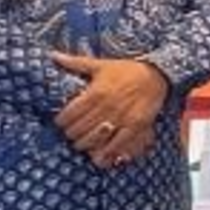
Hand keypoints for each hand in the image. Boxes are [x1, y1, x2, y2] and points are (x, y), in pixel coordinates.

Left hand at [52, 54, 169, 168]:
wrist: (156, 74)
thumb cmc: (126, 70)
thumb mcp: (100, 65)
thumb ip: (75, 63)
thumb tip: (53, 55)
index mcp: (95, 92)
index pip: (68, 115)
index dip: (61, 122)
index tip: (61, 123)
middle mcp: (106, 107)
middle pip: (78, 129)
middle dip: (71, 134)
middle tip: (71, 133)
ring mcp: (121, 118)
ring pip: (93, 139)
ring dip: (84, 144)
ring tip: (82, 142)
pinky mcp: (135, 126)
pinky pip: (116, 144)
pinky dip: (105, 152)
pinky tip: (99, 154)